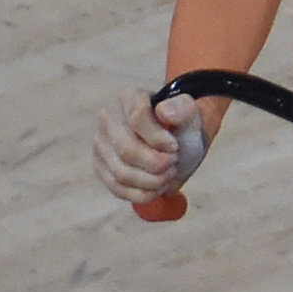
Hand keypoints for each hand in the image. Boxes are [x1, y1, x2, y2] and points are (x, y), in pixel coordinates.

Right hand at [93, 87, 204, 207]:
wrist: (176, 149)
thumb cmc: (182, 131)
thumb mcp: (192, 118)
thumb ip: (184, 110)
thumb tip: (164, 111)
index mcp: (129, 97)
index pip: (137, 118)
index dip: (159, 139)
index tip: (175, 146)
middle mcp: (108, 118)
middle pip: (127, 150)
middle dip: (157, 164)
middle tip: (173, 164)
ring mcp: (100, 144)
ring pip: (121, 174)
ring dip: (153, 181)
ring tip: (167, 174)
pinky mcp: (100, 168)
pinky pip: (118, 189)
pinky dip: (143, 193)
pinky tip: (156, 186)